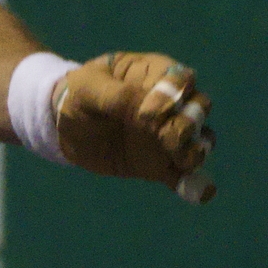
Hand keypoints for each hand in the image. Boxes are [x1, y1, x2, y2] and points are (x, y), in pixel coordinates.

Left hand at [53, 52, 216, 199]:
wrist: (65, 127)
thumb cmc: (79, 95)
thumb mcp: (86, 88)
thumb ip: (117, 95)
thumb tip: (146, 109)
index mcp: (154, 74)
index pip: (180, 79)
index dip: (172, 94)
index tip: (146, 114)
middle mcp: (171, 103)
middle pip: (198, 108)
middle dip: (188, 124)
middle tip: (164, 138)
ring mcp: (169, 134)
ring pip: (200, 139)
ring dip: (196, 150)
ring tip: (183, 162)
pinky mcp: (162, 164)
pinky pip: (185, 174)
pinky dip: (195, 184)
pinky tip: (202, 193)